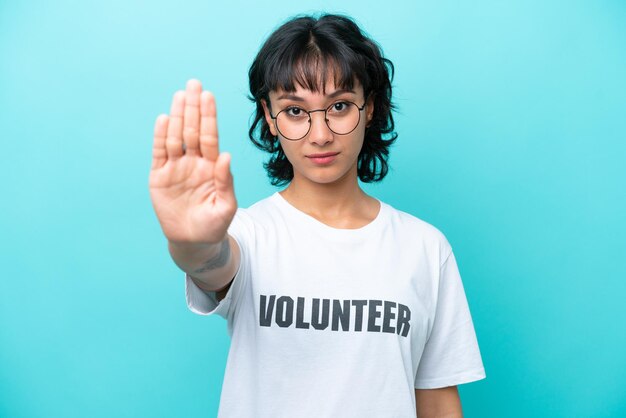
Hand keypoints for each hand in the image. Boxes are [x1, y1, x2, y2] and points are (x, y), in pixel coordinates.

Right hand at [149, 79, 236, 244]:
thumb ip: (226, 181)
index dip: (209, 116)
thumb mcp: (226, 206)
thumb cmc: (214, 224)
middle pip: (192, 129)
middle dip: (193, 107)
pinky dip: (160, 136)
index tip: (208, 96)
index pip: (209, 136)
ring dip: (177, 116)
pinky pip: (160, 153)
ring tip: (179, 95)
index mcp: (212, 166)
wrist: (194, 242)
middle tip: (193, 83)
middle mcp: (194, 162)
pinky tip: (162, 119)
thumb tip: (226, 156)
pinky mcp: (159, 177)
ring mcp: (176, 167)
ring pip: (176, 136)